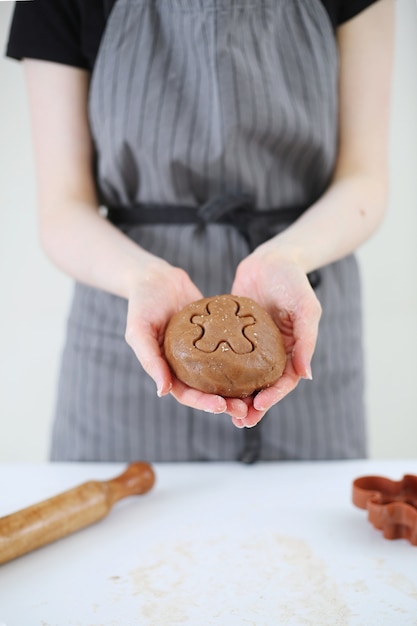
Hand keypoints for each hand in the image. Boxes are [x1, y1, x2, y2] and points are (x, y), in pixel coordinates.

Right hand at [124, 259, 249, 417]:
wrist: (155, 277)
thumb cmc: (141, 304)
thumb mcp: (138, 331)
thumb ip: (150, 360)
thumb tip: (163, 392)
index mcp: (168, 369)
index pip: (186, 394)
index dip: (203, 403)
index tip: (221, 406)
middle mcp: (187, 365)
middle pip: (208, 390)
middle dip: (226, 402)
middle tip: (245, 409)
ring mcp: (203, 351)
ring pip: (223, 375)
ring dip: (238, 387)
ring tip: (257, 394)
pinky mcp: (216, 334)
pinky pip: (230, 349)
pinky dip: (244, 359)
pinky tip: (261, 363)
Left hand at [229, 248, 321, 427]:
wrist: (271, 258)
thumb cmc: (293, 280)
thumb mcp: (306, 307)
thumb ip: (307, 340)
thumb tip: (306, 376)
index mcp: (292, 350)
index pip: (285, 381)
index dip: (274, 396)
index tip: (259, 406)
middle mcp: (271, 351)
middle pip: (263, 385)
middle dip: (253, 405)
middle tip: (239, 420)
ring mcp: (251, 344)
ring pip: (243, 376)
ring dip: (235, 395)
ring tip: (221, 410)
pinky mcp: (233, 334)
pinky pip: (225, 356)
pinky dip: (218, 371)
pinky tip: (205, 381)